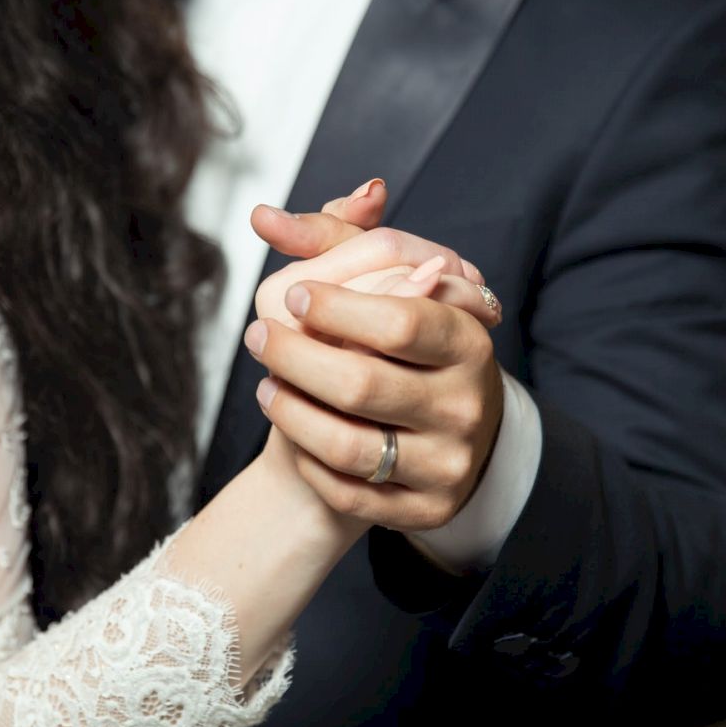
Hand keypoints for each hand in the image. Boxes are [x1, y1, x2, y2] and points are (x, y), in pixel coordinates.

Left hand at [246, 182, 505, 531]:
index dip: (336, 307)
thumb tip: (264, 216)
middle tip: (257, 336)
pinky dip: (308, 460)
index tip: (295, 293)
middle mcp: (466, 405)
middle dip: (293, 357)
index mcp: (468, 341)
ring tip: (265, 385)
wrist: (434, 431)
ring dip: (289, 411)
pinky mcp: (426, 510)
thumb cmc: (403, 344)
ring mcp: (449, 463)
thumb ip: (333, 241)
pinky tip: (294, 429)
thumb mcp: (385, 283)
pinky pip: (348, 493)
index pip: (400, 322)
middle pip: (361, 384)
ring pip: (347, 446)